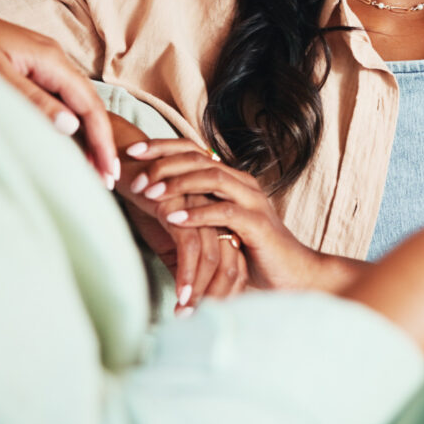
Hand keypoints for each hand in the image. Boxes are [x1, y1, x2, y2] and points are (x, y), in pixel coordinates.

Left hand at [0, 7, 117, 185]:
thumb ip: (31, 100)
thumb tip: (70, 126)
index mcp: (50, 59)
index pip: (89, 105)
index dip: (102, 140)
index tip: (108, 171)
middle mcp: (52, 58)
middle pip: (87, 104)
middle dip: (100, 142)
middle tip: (106, 180)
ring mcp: (41, 62)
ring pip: (74, 102)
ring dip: (85, 135)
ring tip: (92, 168)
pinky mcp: (28, 67)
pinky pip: (57, 98)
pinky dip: (67, 123)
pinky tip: (66, 142)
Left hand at [124, 139, 358, 292]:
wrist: (292, 275)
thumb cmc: (251, 254)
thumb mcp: (217, 228)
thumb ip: (195, 210)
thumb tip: (154, 202)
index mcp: (231, 179)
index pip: (192, 150)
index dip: (161, 147)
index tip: (131, 152)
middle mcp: (242, 183)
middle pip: (198, 157)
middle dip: (162, 162)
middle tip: (134, 174)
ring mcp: (252, 201)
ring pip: (212, 177)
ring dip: (178, 183)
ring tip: (149, 193)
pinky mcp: (258, 224)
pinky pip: (225, 212)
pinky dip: (197, 214)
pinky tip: (172, 219)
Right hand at [124, 190, 248, 314]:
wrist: (127, 169)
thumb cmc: (147, 201)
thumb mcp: (168, 236)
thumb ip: (182, 258)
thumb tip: (189, 292)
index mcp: (220, 221)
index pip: (235, 265)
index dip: (226, 293)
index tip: (214, 317)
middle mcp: (217, 215)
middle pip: (231, 265)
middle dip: (218, 298)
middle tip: (202, 323)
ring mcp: (202, 210)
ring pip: (213, 259)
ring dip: (201, 291)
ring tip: (187, 315)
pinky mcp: (181, 208)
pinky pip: (190, 247)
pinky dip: (187, 274)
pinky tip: (180, 295)